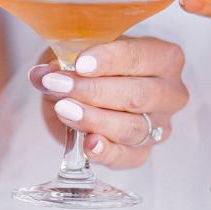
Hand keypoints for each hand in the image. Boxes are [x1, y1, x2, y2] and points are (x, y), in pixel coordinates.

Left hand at [29, 36, 187, 169]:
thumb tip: (41, 75)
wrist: (89, 95)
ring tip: (64, 110)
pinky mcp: (143, 153)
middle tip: (60, 87)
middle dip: (95, 92)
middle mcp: (170, 94)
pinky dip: (105, 152)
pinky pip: (127, 157)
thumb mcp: (78, 52)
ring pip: (132, 128)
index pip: (141, 58)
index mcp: (164, 58)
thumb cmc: (94, 66)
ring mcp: (159, 127)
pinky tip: (88, 144)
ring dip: (94, 120)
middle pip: (137, 96)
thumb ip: (62, 60)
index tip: (80, 64)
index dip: (110, 61)